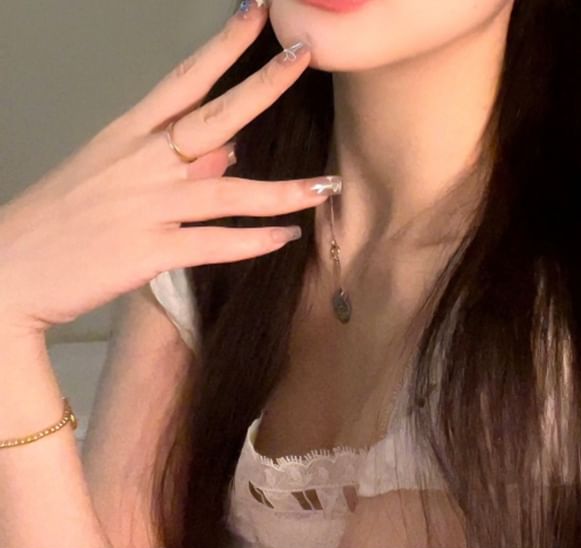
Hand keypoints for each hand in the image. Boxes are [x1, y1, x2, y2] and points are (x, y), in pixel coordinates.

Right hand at [0, 3, 335, 334]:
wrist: (8, 271)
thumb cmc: (62, 218)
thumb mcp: (111, 173)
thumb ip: (173, 159)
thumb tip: (228, 150)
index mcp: (128, 135)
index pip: (185, 79)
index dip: (224, 45)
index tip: (256, 12)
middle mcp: (141, 162)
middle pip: (216, 116)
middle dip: (265, 83)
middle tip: (305, 53)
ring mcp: (146, 206)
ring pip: (230, 190)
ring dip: (286, 190)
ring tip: (329, 184)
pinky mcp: (147, 252)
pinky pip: (214, 243)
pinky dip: (254, 240)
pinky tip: (287, 237)